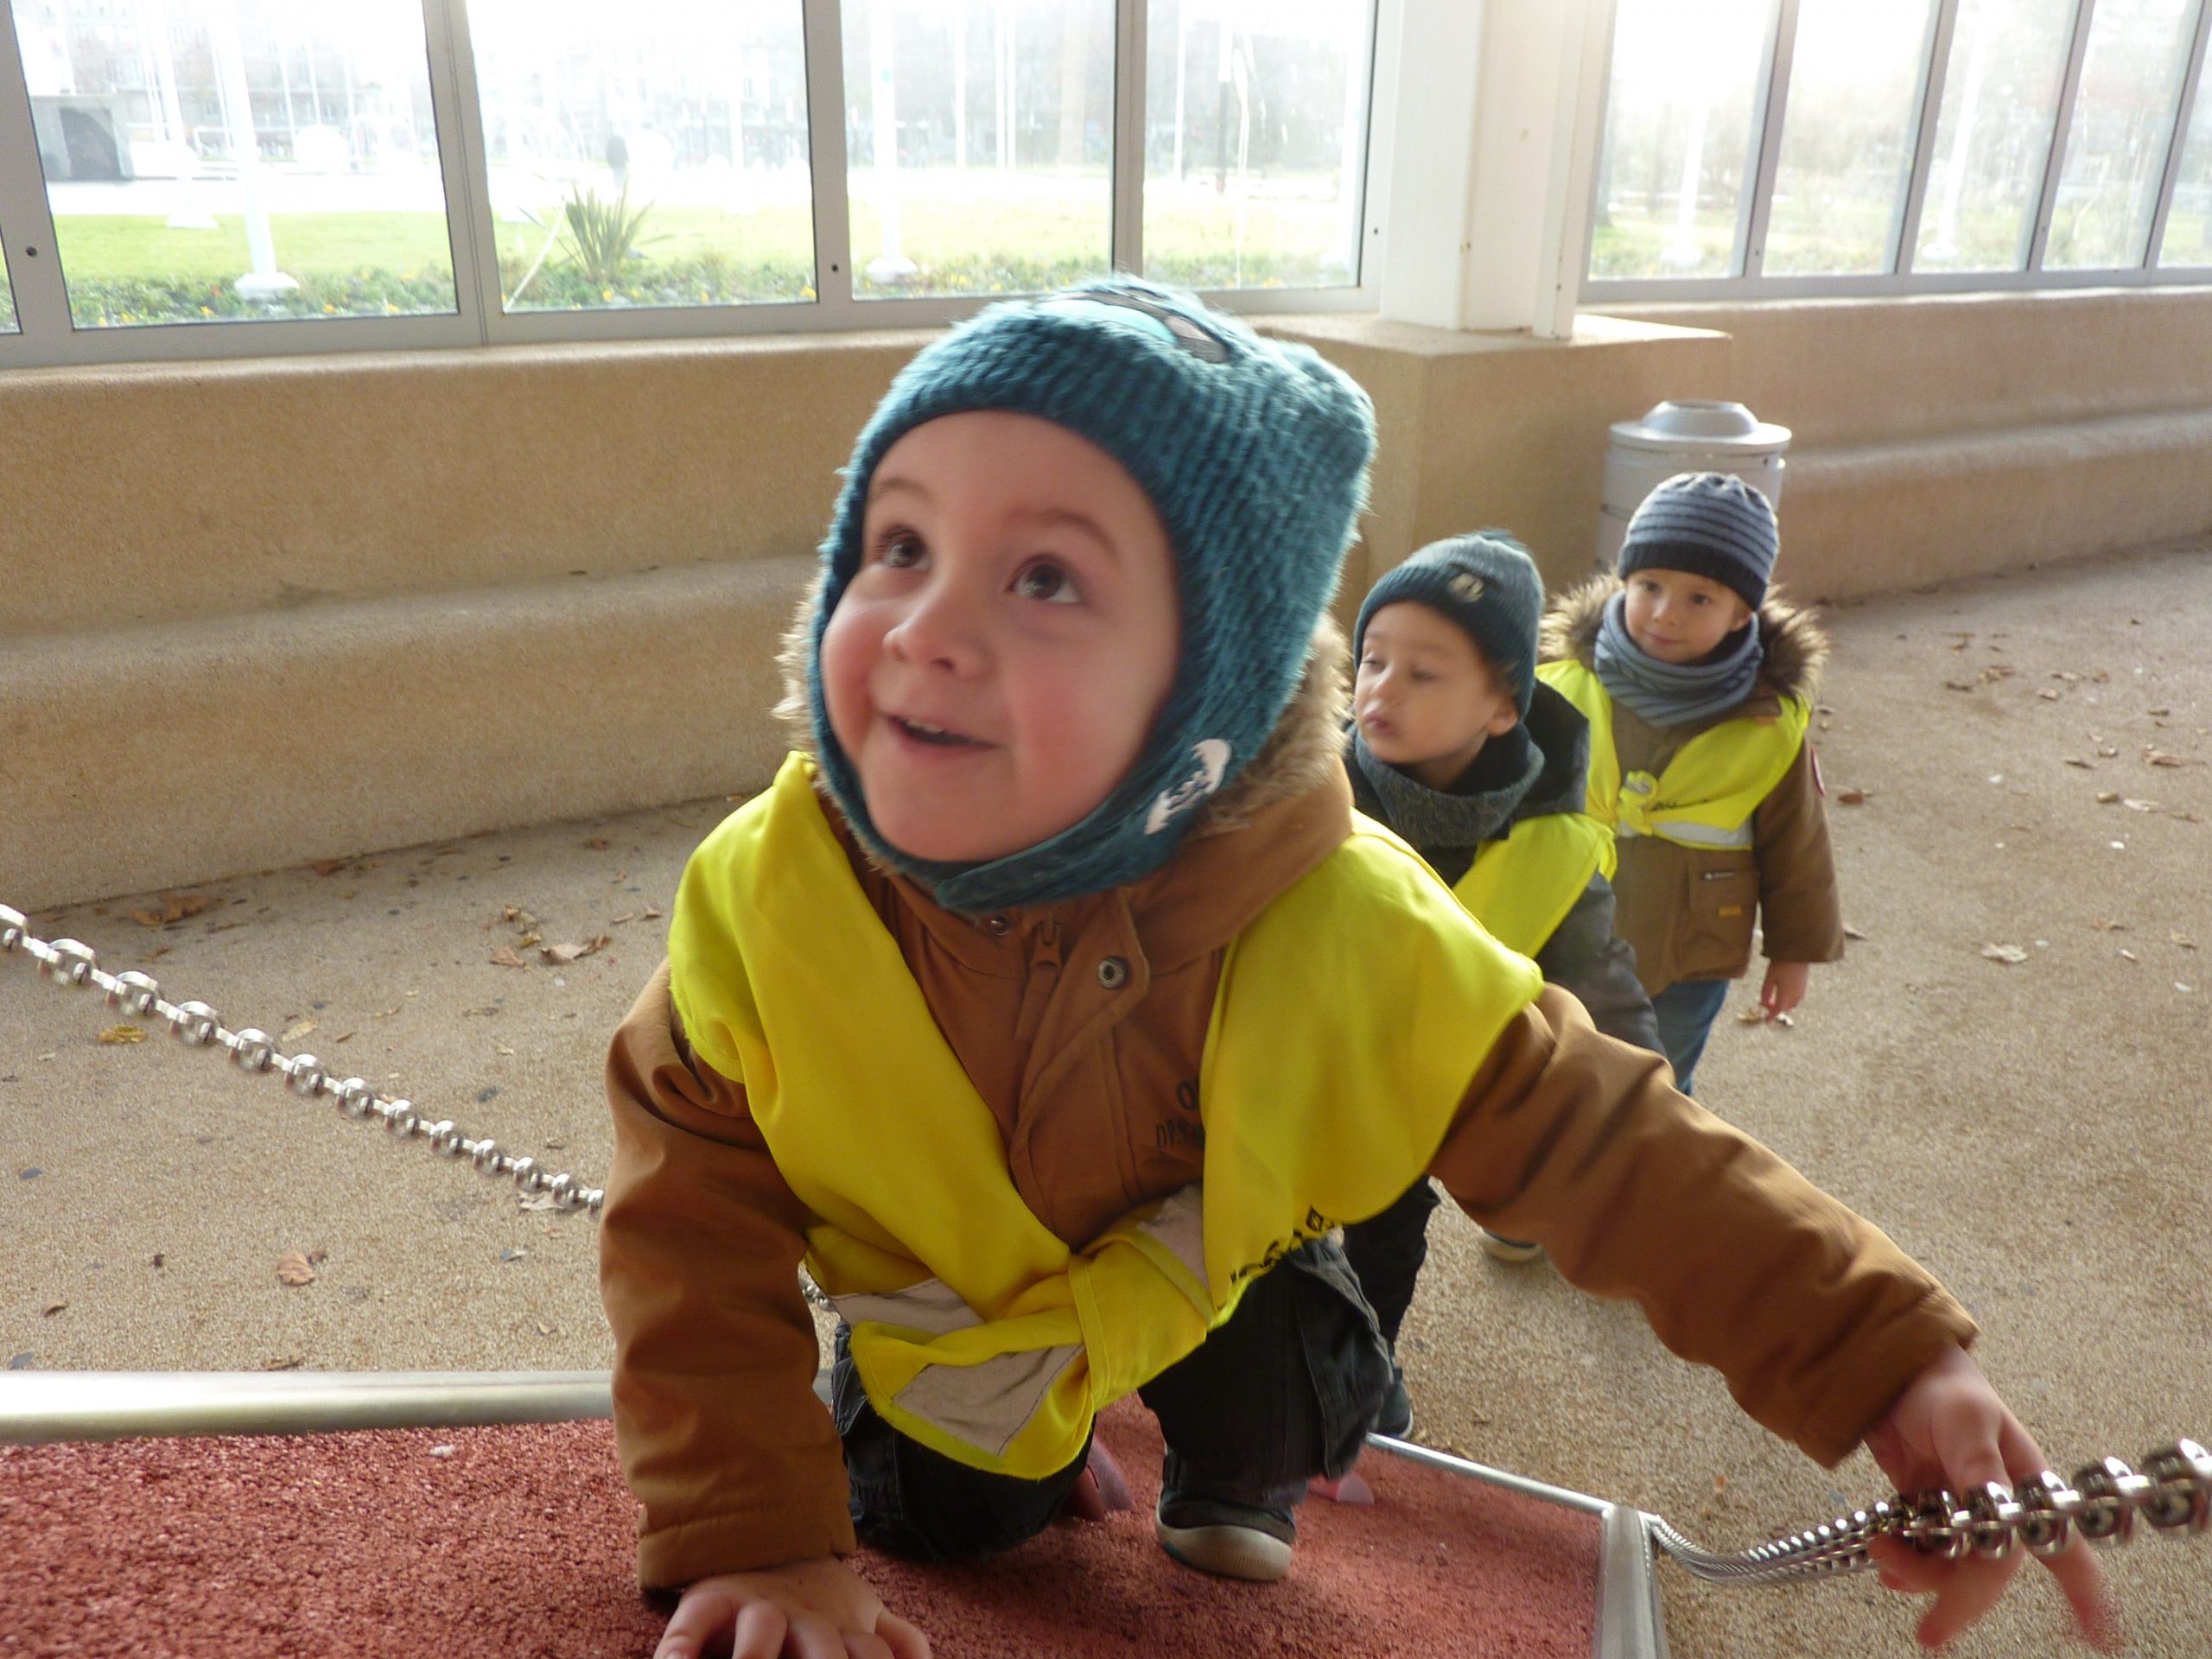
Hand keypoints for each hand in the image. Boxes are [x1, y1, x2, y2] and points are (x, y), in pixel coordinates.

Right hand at [655, 1556, 930, 1658]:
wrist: (761, 1534)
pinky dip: (680, 1650)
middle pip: (822, 1652)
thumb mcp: (865, 1615)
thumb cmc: (818, 1600)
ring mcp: (756, 1609)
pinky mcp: (709, 1601)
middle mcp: (803, 1622)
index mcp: (844, 1629)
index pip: (870, 1657)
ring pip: (759, 1636)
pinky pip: (689, 1626)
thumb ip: (900, 1641)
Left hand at [1759, 960, 1809, 1019]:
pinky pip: (1796, 999)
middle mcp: (1795, 995)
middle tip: (1765, 1005)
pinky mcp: (1804, 986)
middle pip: (1784, 1008)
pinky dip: (1789, 1001)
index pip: (1778, 1010)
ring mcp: (1801, 991)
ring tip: (1773, 1000)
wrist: (1798, 952)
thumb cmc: (1781, 963)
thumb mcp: (1769, 977)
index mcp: (1786, 994)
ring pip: (1791, 1005)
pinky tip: (1783, 995)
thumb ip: (1765, 991)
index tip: (1766, 1022)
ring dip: (1782, 1005)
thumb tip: (1763, 1003)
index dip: (1771, 1017)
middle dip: (1775, 1009)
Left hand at [1862, 1344, 2117, 1650]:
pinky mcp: (1929, 1512)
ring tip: (1885, 1556)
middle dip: (1960, 1598)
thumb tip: (1997, 1515)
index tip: (2099, 1637)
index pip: (2063, 1549)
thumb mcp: (1966, 1419)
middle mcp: (2000, 1509)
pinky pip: (1925, 1554)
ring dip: (1921, 1576)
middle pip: (1992, 1574)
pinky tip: (1886, 1556)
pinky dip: (1906, 1563)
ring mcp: (1963, 1513)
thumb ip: (1982, 1472)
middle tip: (1929, 1629)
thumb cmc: (1941, 1384)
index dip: (2085, 1595)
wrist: (1889, 1367)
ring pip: (1954, 1570)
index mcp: (2025, 1488)